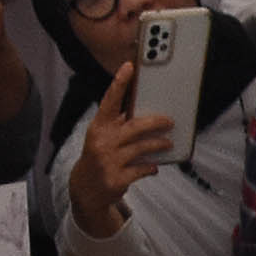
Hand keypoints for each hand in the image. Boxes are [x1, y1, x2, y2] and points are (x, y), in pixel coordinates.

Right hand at [68, 60, 174, 234]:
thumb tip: (144, 108)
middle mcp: (102, 141)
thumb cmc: (98, 156)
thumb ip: (118, 123)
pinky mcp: (117, 178)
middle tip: (169, 121)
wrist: (86, 189)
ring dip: (158, 144)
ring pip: (142, 148)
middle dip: (155, 122)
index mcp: (98, 127)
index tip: (129, 66)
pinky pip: (142, 168)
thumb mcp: (102, 137)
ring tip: (167, 143)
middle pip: (134, 126)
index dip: (119, 83)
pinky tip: (154, 166)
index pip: (108, 101)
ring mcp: (109, 161)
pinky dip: (150, 167)